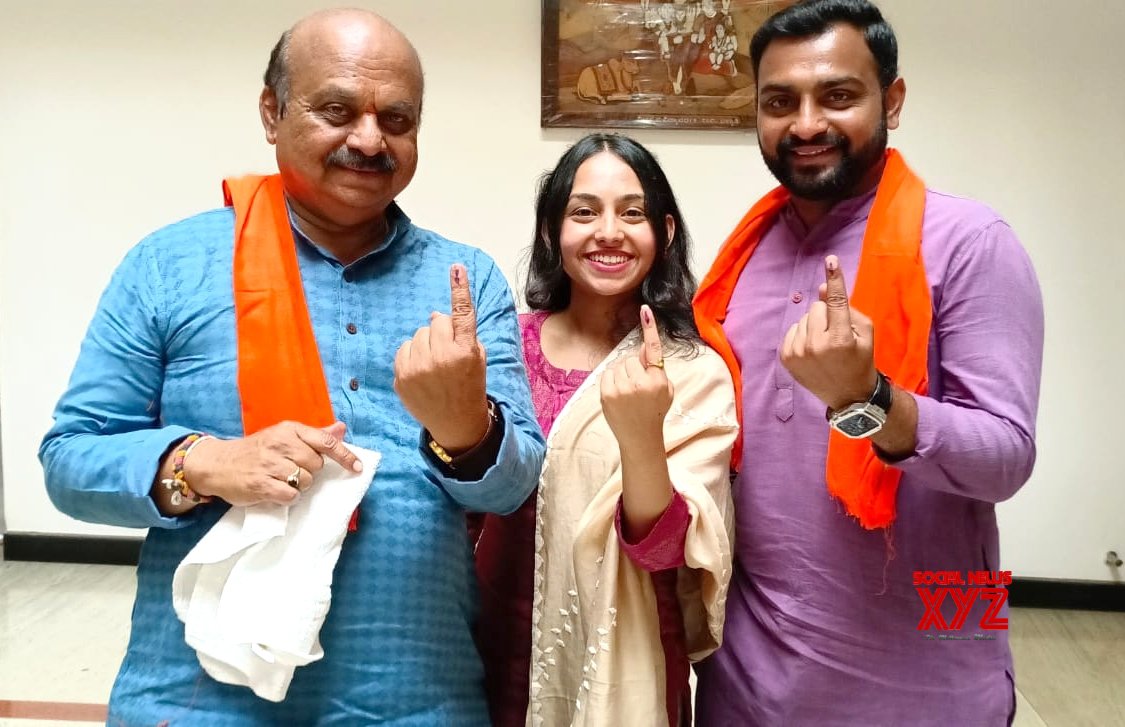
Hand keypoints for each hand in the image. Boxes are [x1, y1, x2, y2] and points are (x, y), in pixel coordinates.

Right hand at [182, 421, 361, 506]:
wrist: (217, 464)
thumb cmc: (256, 451)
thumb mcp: (284, 436)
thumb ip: (314, 435)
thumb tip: (341, 429)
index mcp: (289, 430)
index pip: (325, 441)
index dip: (345, 456)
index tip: (358, 467)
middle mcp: (280, 443)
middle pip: (316, 465)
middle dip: (309, 472)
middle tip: (291, 470)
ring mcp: (269, 464)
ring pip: (305, 481)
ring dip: (298, 486)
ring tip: (282, 480)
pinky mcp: (260, 484)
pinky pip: (290, 495)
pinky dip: (288, 497)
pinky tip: (277, 491)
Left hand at [393, 264, 489, 452]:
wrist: (456, 423)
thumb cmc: (469, 386)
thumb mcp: (477, 359)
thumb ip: (461, 334)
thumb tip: (433, 315)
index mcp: (465, 352)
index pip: (462, 314)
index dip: (460, 289)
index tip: (456, 268)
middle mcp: (441, 358)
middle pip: (436, 320)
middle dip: (442, 330)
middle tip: (449, 350)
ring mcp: (418, 368)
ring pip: (418, 333)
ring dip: (426, 342)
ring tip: (435, 364)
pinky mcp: (402, 377)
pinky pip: (404, 348)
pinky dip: (412, 354)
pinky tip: (422, 370)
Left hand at [600, 305, 673, 446]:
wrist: (640, 437)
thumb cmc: (655, 410)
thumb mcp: (665, 389)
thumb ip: (655, 367)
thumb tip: (642, 347)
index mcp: (658, 380)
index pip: (653, 350)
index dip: (649, 329)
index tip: (645, 310)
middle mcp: (639, 383)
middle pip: (630, 359)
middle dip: (633, 368)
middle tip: (638, 386)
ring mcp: (621, 389)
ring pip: (618, 366)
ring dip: (621, 375)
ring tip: (628, 392)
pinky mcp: (607, 394)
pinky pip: (607, 374)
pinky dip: (611, 381)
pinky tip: (618, 394)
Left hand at [780, 255, 877, 410]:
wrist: (848, 395)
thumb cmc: (860, 360)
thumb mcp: (864, 333)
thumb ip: (846, 308)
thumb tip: (821, 287)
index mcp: (840, 339)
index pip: (835, 301)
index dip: (834, 279)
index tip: (830, 260)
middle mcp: (816, 345)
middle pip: (816, 307)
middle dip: (826, 315)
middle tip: (836, 334)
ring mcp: (798, 353)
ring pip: (803, 318)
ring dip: (813, 325)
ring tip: (825, 345)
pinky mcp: (786, 357)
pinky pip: (793, 329)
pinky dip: (802, 335)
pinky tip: (812, 350)